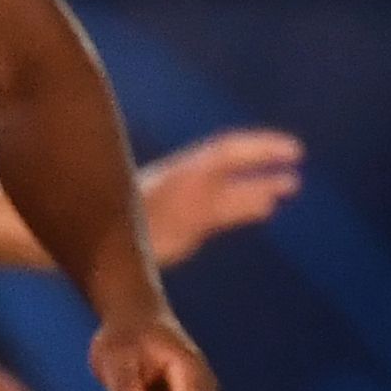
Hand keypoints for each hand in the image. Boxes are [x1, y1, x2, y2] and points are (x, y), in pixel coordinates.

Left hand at [140, 128, 302, 266]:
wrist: (95, 242)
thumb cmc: (124, 232)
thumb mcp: (156, 223)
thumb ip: (181, 212)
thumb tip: (212, 201)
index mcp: (183, 177)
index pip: (227, 153)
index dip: (260, 149)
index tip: (290, 150)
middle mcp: (189, 183)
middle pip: (232, 163)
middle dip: (264, 158)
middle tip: (295, 156)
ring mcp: (189, 200)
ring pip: (231, 187)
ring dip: (261, 183)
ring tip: (292, 184)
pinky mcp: (189, 220)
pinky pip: (225, 206)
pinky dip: (249, 203)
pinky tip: (267, 205)